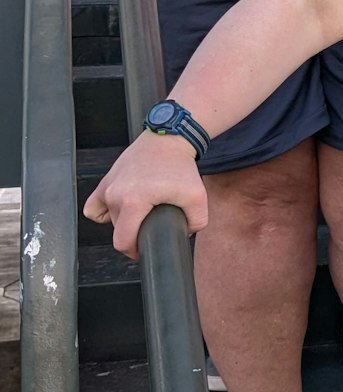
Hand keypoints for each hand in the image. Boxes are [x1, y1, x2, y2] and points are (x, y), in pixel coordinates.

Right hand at [82, 131, 208, 259]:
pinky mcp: (105, 180)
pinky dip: (105, 211)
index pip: (123, 241)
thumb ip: (196, 222)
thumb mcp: (197, 197)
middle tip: (154, 222)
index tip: (145, 249)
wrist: (168, 140)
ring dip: (125, 221)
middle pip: (118, 230)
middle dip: (135, 233)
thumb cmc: (180, 166)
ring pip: (110, 219)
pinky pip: (94, 206)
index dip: (134, 251)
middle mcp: (114, 194)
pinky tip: (121, 209)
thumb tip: (184, 234)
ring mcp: (107, 187)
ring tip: (144, 211)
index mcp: (133, 201)